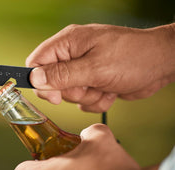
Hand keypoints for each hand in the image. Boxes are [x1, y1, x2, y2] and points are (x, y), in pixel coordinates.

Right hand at [26, 23, 174, 112]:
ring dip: (88, 96)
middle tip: (90, 85)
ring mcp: (83, 71)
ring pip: (70, 95)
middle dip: (72, 91)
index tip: (55, 96)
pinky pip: (84, 101)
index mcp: (68, 44)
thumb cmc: (132, 58)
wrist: (160, 65)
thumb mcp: (95, 68)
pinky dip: (97, 100)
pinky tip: (110, 91)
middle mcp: (73, 56)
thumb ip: (62, 74)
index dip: (41, 81)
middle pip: (53, 83)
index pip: (37, 62)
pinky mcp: (93, 83)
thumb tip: (34, 78)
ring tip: (104, 86)